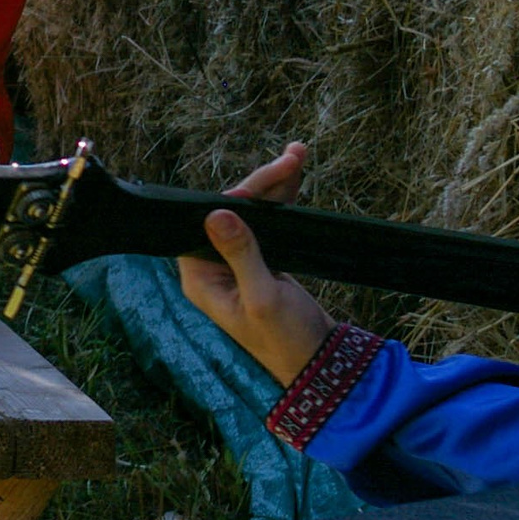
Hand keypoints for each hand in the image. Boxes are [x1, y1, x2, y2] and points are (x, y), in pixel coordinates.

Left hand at [176, 142, 333, 384]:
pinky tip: (295, 178)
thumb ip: (242, 255)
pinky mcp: (259, 261)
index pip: (206, 222)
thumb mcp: (263, 297)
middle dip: (261, 182)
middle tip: (292, 156)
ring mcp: (235, 262)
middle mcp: (212, 266)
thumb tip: (218, 213)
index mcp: (199, 277)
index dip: (235, 197)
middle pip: (231, 210)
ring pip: (251, 212)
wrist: (318, 364)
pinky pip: (266, 223)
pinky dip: (281, 202)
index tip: (261, 184)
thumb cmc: (287, 340)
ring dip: (274, 185)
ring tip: (298, 154)